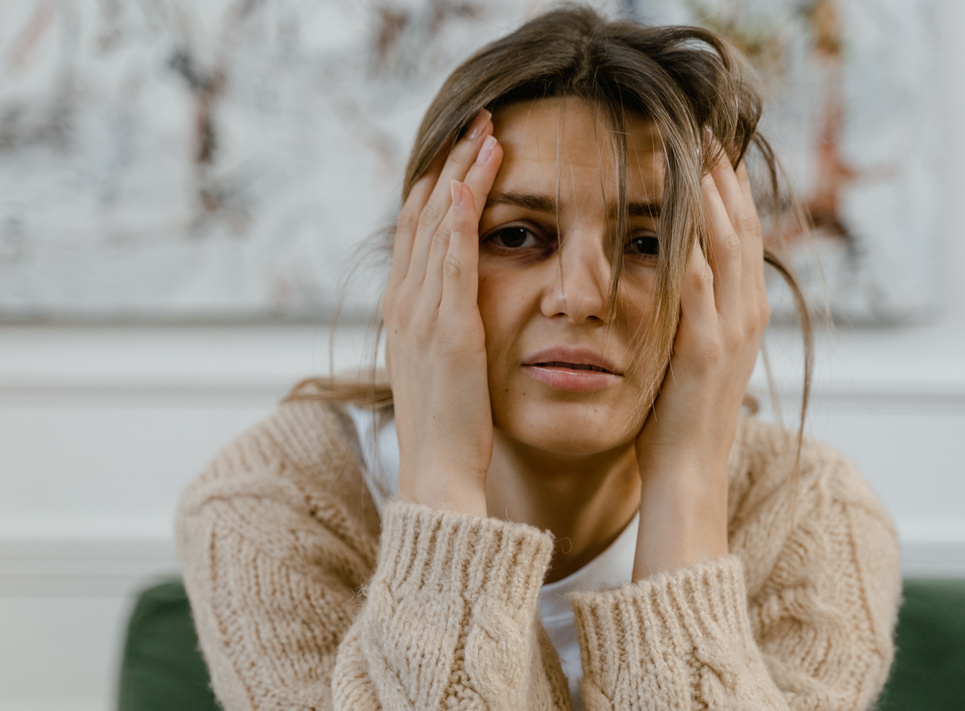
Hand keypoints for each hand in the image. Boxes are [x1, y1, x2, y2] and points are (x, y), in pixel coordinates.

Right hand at [382, 109, 502, 514]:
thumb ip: (446, 329)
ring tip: (487, 131)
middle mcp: (405, 303)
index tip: (465, 149)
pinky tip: (474, 182)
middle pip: (424, 214)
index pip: (419, 230)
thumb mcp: (442, 369)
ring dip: (462, 174)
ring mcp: (421, 313)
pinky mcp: (446, 329)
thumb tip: (461, 308)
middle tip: (478, 119)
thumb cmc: (449, 429)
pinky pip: (451, 260)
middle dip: (452, 163)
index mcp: (406, 310)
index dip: (440, 184)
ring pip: (437, 225)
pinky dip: (461, 217)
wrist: (437, 475)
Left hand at [632, 141, 769, 577]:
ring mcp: (731, 329)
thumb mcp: (692, 355)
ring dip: (712, 194)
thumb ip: (691, 313)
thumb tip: (673, 276)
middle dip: (725, 177)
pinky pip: (698, 283)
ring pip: (728, 246)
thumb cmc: (679, 419)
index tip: (712, 148)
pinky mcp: (705, 348)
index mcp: (743, 313)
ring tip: (696, 149)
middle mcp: (747, 313)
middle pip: (742, 228)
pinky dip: (690, 243)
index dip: (730, 190)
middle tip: (706, 129)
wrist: (686, 475)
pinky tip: (675, 209)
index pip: (742, 236)